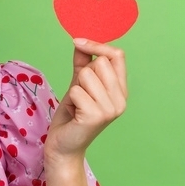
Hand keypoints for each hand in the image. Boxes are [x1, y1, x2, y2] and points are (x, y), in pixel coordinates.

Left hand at [46, 38, 127, 160]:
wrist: (63, 145)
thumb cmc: (72, 115)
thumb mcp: (78, 84)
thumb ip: (82, 63)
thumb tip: (80, 40)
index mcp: (121, 90)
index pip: (117, 55)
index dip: (97, 45)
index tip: (77, 41)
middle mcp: (121, 100)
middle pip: (100, 63)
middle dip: (83, 73)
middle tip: (79, 94)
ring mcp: (111, 109)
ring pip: (87, 75)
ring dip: (75, 87)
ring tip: (77, 104)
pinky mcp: (96, 116)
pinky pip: (76, 90)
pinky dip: (70, 98)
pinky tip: (74, 112)